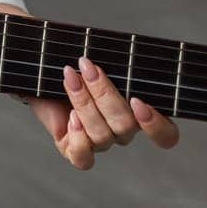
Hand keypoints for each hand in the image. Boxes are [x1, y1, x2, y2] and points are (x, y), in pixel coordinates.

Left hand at [0, 3, 181, 169]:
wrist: (40, 68)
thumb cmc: (76, 60)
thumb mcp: (100, 56)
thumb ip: (116, 58)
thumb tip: (118, 49)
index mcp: (140, 114)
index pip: (166, 136)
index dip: (157, 125)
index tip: (137, 101)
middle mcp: (122, 132)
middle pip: (125, 126)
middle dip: (104, 93)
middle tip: (86, 66)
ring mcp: (99, 143)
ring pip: (102, 135)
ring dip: (84, 102)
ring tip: (69, 77)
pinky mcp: (75, 150)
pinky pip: (83, 158)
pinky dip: (78, 138)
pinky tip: (70, 117)